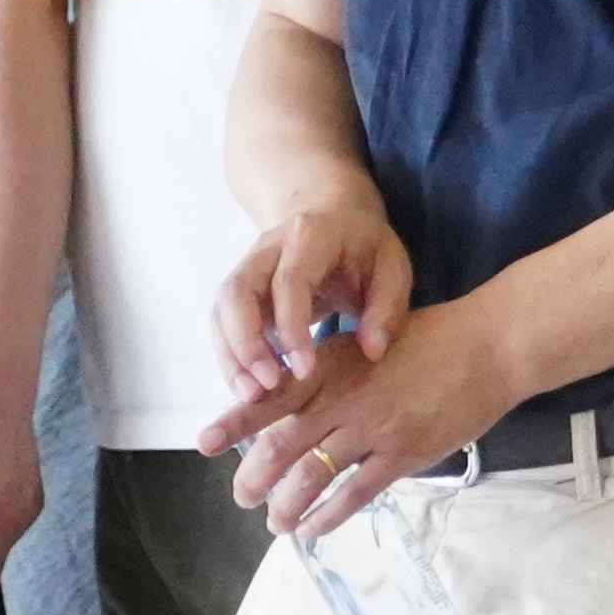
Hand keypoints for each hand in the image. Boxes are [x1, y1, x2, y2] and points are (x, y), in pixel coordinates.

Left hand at [203, 286, 536, 544]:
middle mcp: (342, 397)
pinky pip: (354, 493)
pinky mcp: (402, 453)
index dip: (235, 423)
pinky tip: (315, 528)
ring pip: (312, 476)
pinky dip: (328, 516)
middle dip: (254, 478)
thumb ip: (331, 375)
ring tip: (276, 523)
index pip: (270, 397)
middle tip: (243, 498)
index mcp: (330, 366)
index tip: (204, 442)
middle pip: (281, 445)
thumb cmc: (430, 341)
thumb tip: (296, 405)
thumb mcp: (366, 342)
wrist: (487, 346)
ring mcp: (372, 427)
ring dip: (286, 506)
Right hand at [214, 186, 415, 402]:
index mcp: (308, 236)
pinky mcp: (239, 291)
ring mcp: (246, 268)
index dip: (291, 329)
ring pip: (221, 311)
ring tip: (252, 397)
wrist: (333, 217)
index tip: (304, 371)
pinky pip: (222, 324)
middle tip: (267, 388)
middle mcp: (266, 249)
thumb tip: (371, 351)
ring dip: (231, 357)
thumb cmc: (364, 247)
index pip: (288, 283)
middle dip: (245, 345)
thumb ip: (387, 308)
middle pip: (236, 293)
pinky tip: (250, 386)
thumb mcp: (392, 266)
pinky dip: (231, 357)